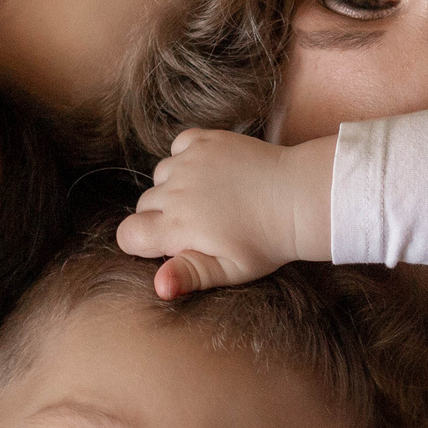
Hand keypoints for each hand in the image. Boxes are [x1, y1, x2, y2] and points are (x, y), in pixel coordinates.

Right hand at [117, 130, 335, 299]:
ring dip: (174, 188)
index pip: (129, 234)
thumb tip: (159, 287)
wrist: (299, 197)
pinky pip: (177, 147)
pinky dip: (186, 159)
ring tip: (208, 200)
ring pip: (160, 175)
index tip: (168, 245)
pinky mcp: (206, 140)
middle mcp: (177, 190)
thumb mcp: (230, 269)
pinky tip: (209, 174)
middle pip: (144, 205)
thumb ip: (189, 275)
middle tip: (198, 226)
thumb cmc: (267, 241)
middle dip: (160, 217)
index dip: (141, 243)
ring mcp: (190, 161)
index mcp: (178, 227)